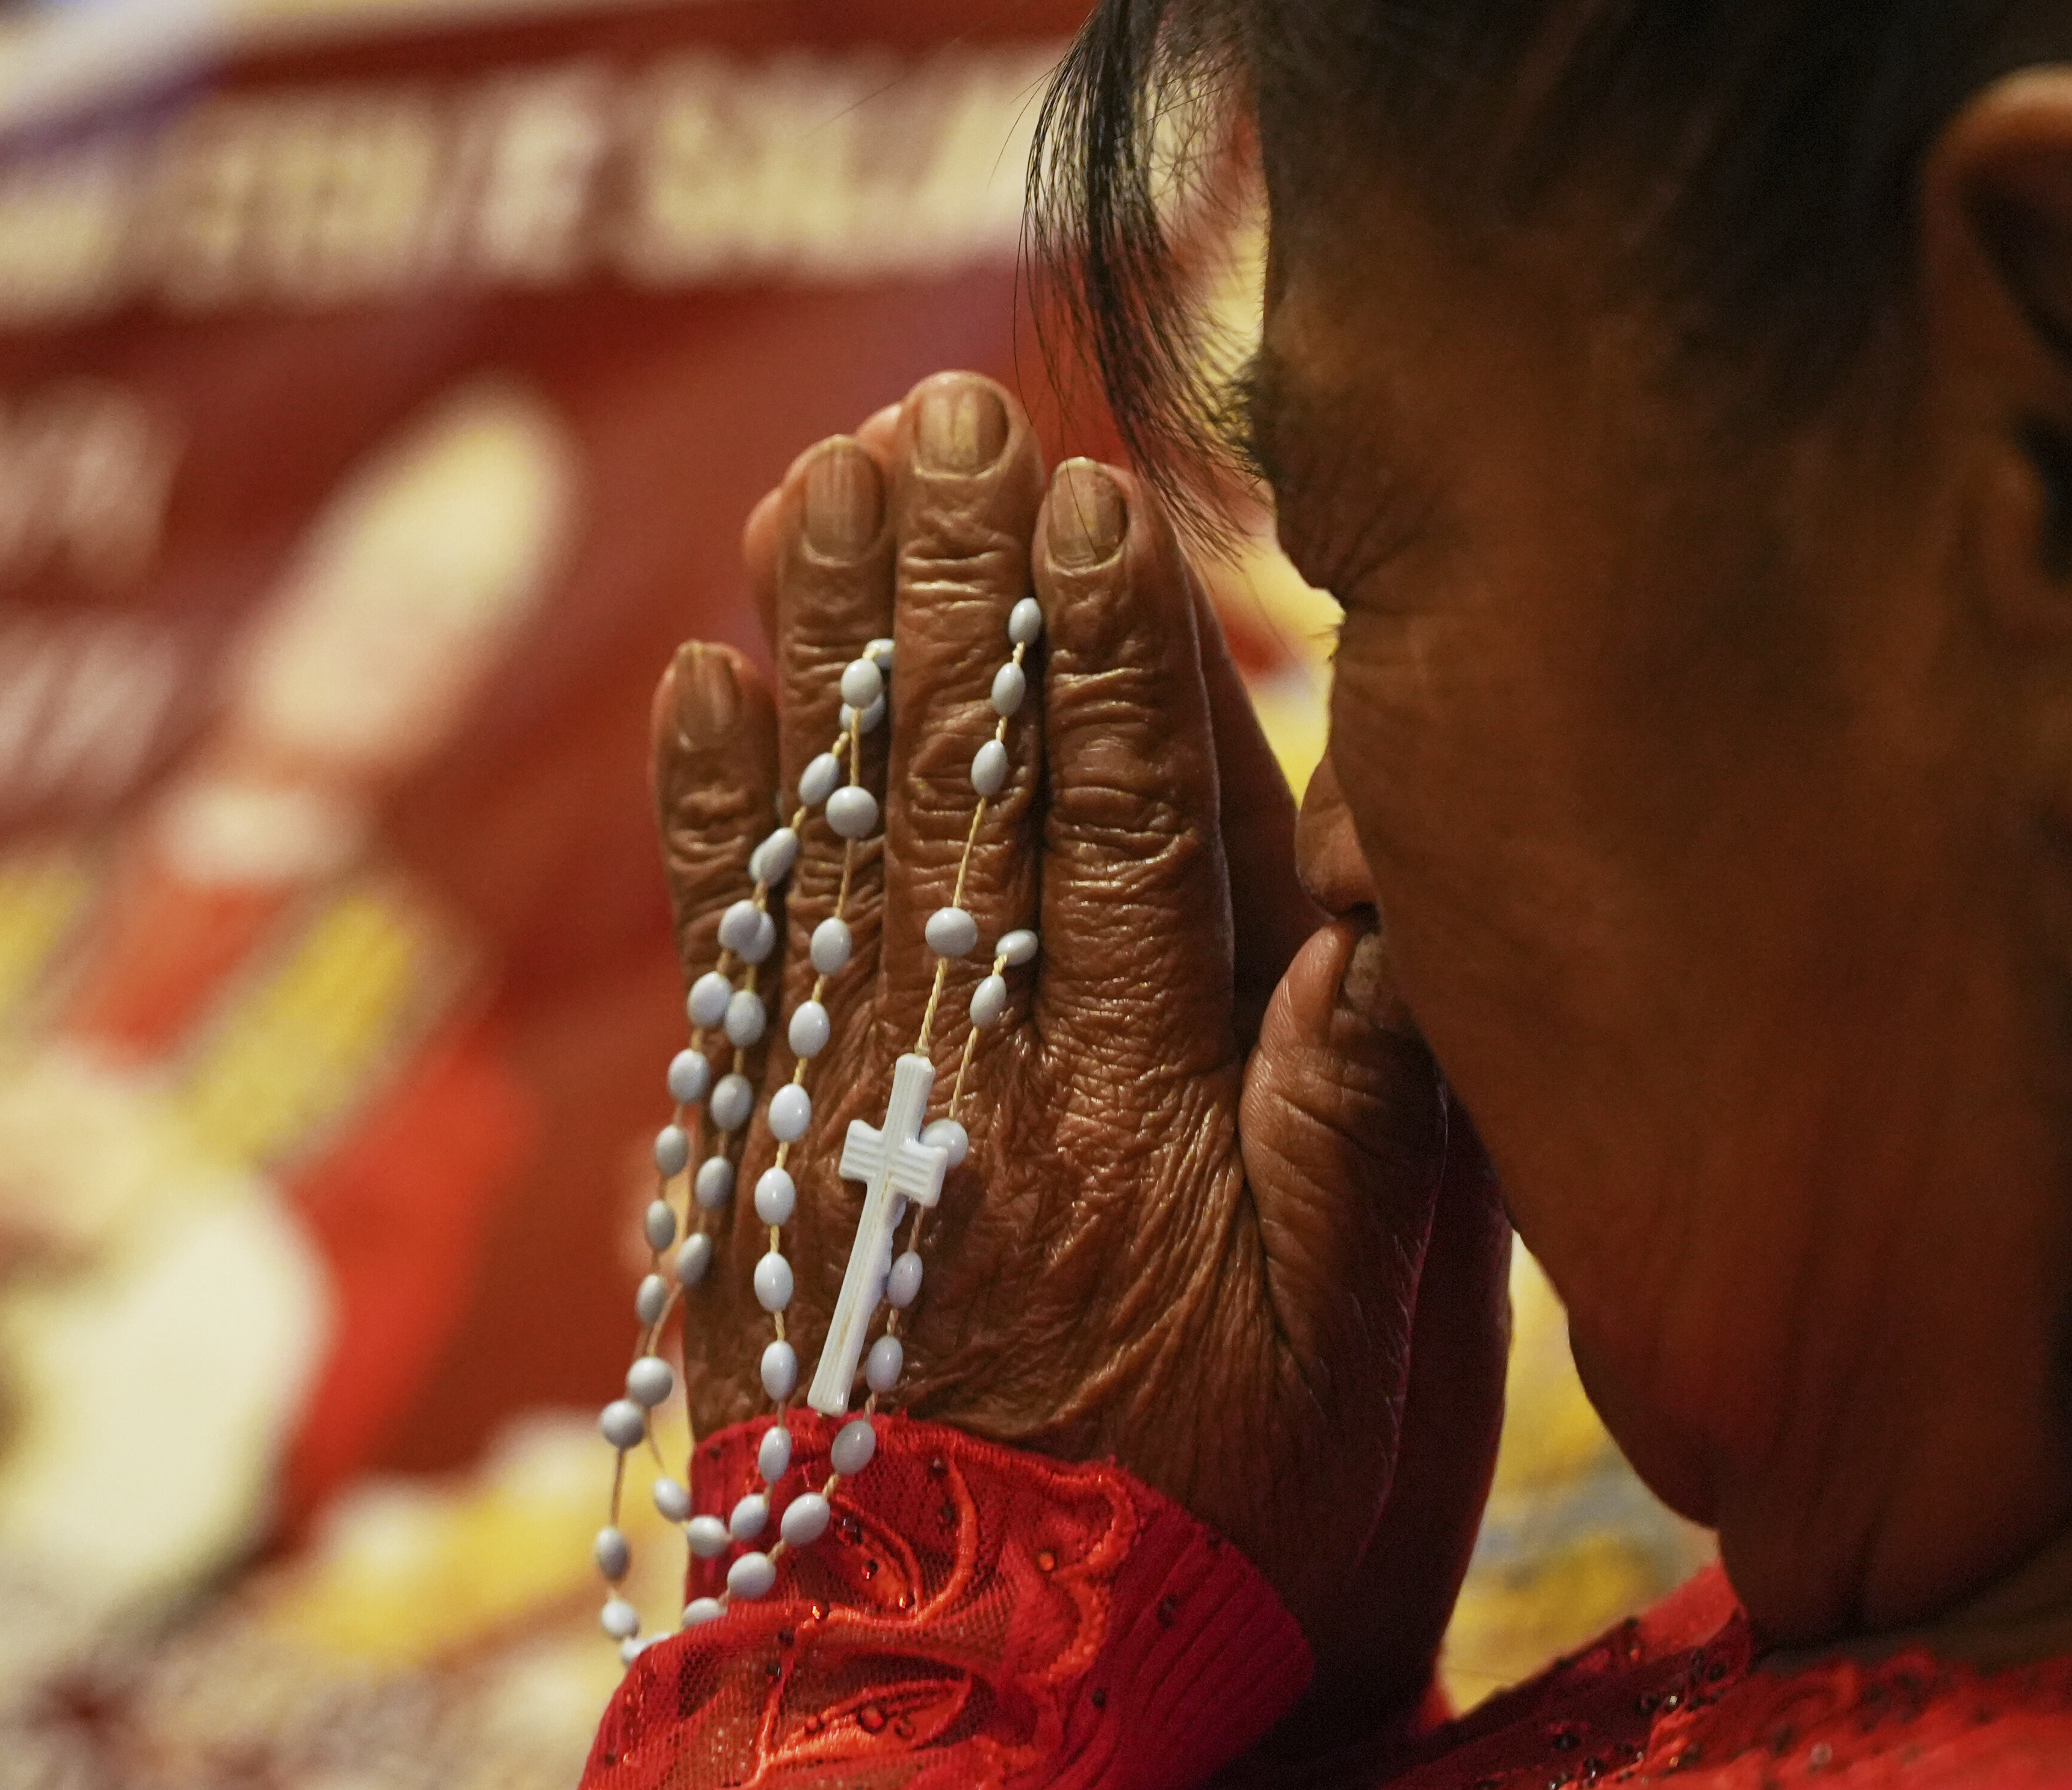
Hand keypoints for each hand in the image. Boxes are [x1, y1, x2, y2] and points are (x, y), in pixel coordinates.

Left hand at [647, 371, 1509, 1736]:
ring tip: (813, 480)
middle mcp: (974, 1081)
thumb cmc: (1222, 1518)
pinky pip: (727, 959)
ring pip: (834, 836)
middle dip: (950, 590)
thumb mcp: (1364, 1354)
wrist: (990, 1688)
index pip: (1117, 828)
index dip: (1103, 650)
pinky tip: (699, 680)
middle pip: (956, 793)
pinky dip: (713, 817)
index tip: (1079, 484)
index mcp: (1138, 1107)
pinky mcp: (752, 1164)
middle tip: (927, 409)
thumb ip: (1368, 1116)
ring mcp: (843, 1117)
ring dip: (824, 649)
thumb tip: (1372, 894)